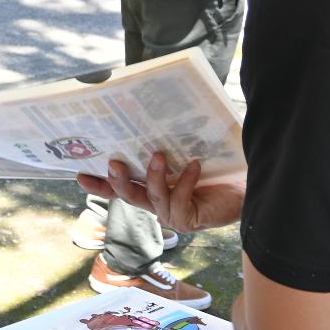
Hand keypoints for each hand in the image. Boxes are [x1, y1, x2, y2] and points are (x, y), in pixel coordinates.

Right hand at [76, 154, 245, 234]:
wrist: (250, 185)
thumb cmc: (219, 166)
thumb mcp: (188, 151)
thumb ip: (170, 142)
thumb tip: (152, 109)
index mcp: (152, 188)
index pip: (120, 188)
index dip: (99, 184)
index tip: (79, 174)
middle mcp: (158, 204)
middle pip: (128, 196)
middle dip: (118, 180)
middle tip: (114, 162)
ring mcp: (173, 215)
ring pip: (152, 199)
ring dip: (154, 177)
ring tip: (159, 156)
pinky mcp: (189, 221)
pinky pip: (179, 202)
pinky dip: (185, 182)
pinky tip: (196, 166)